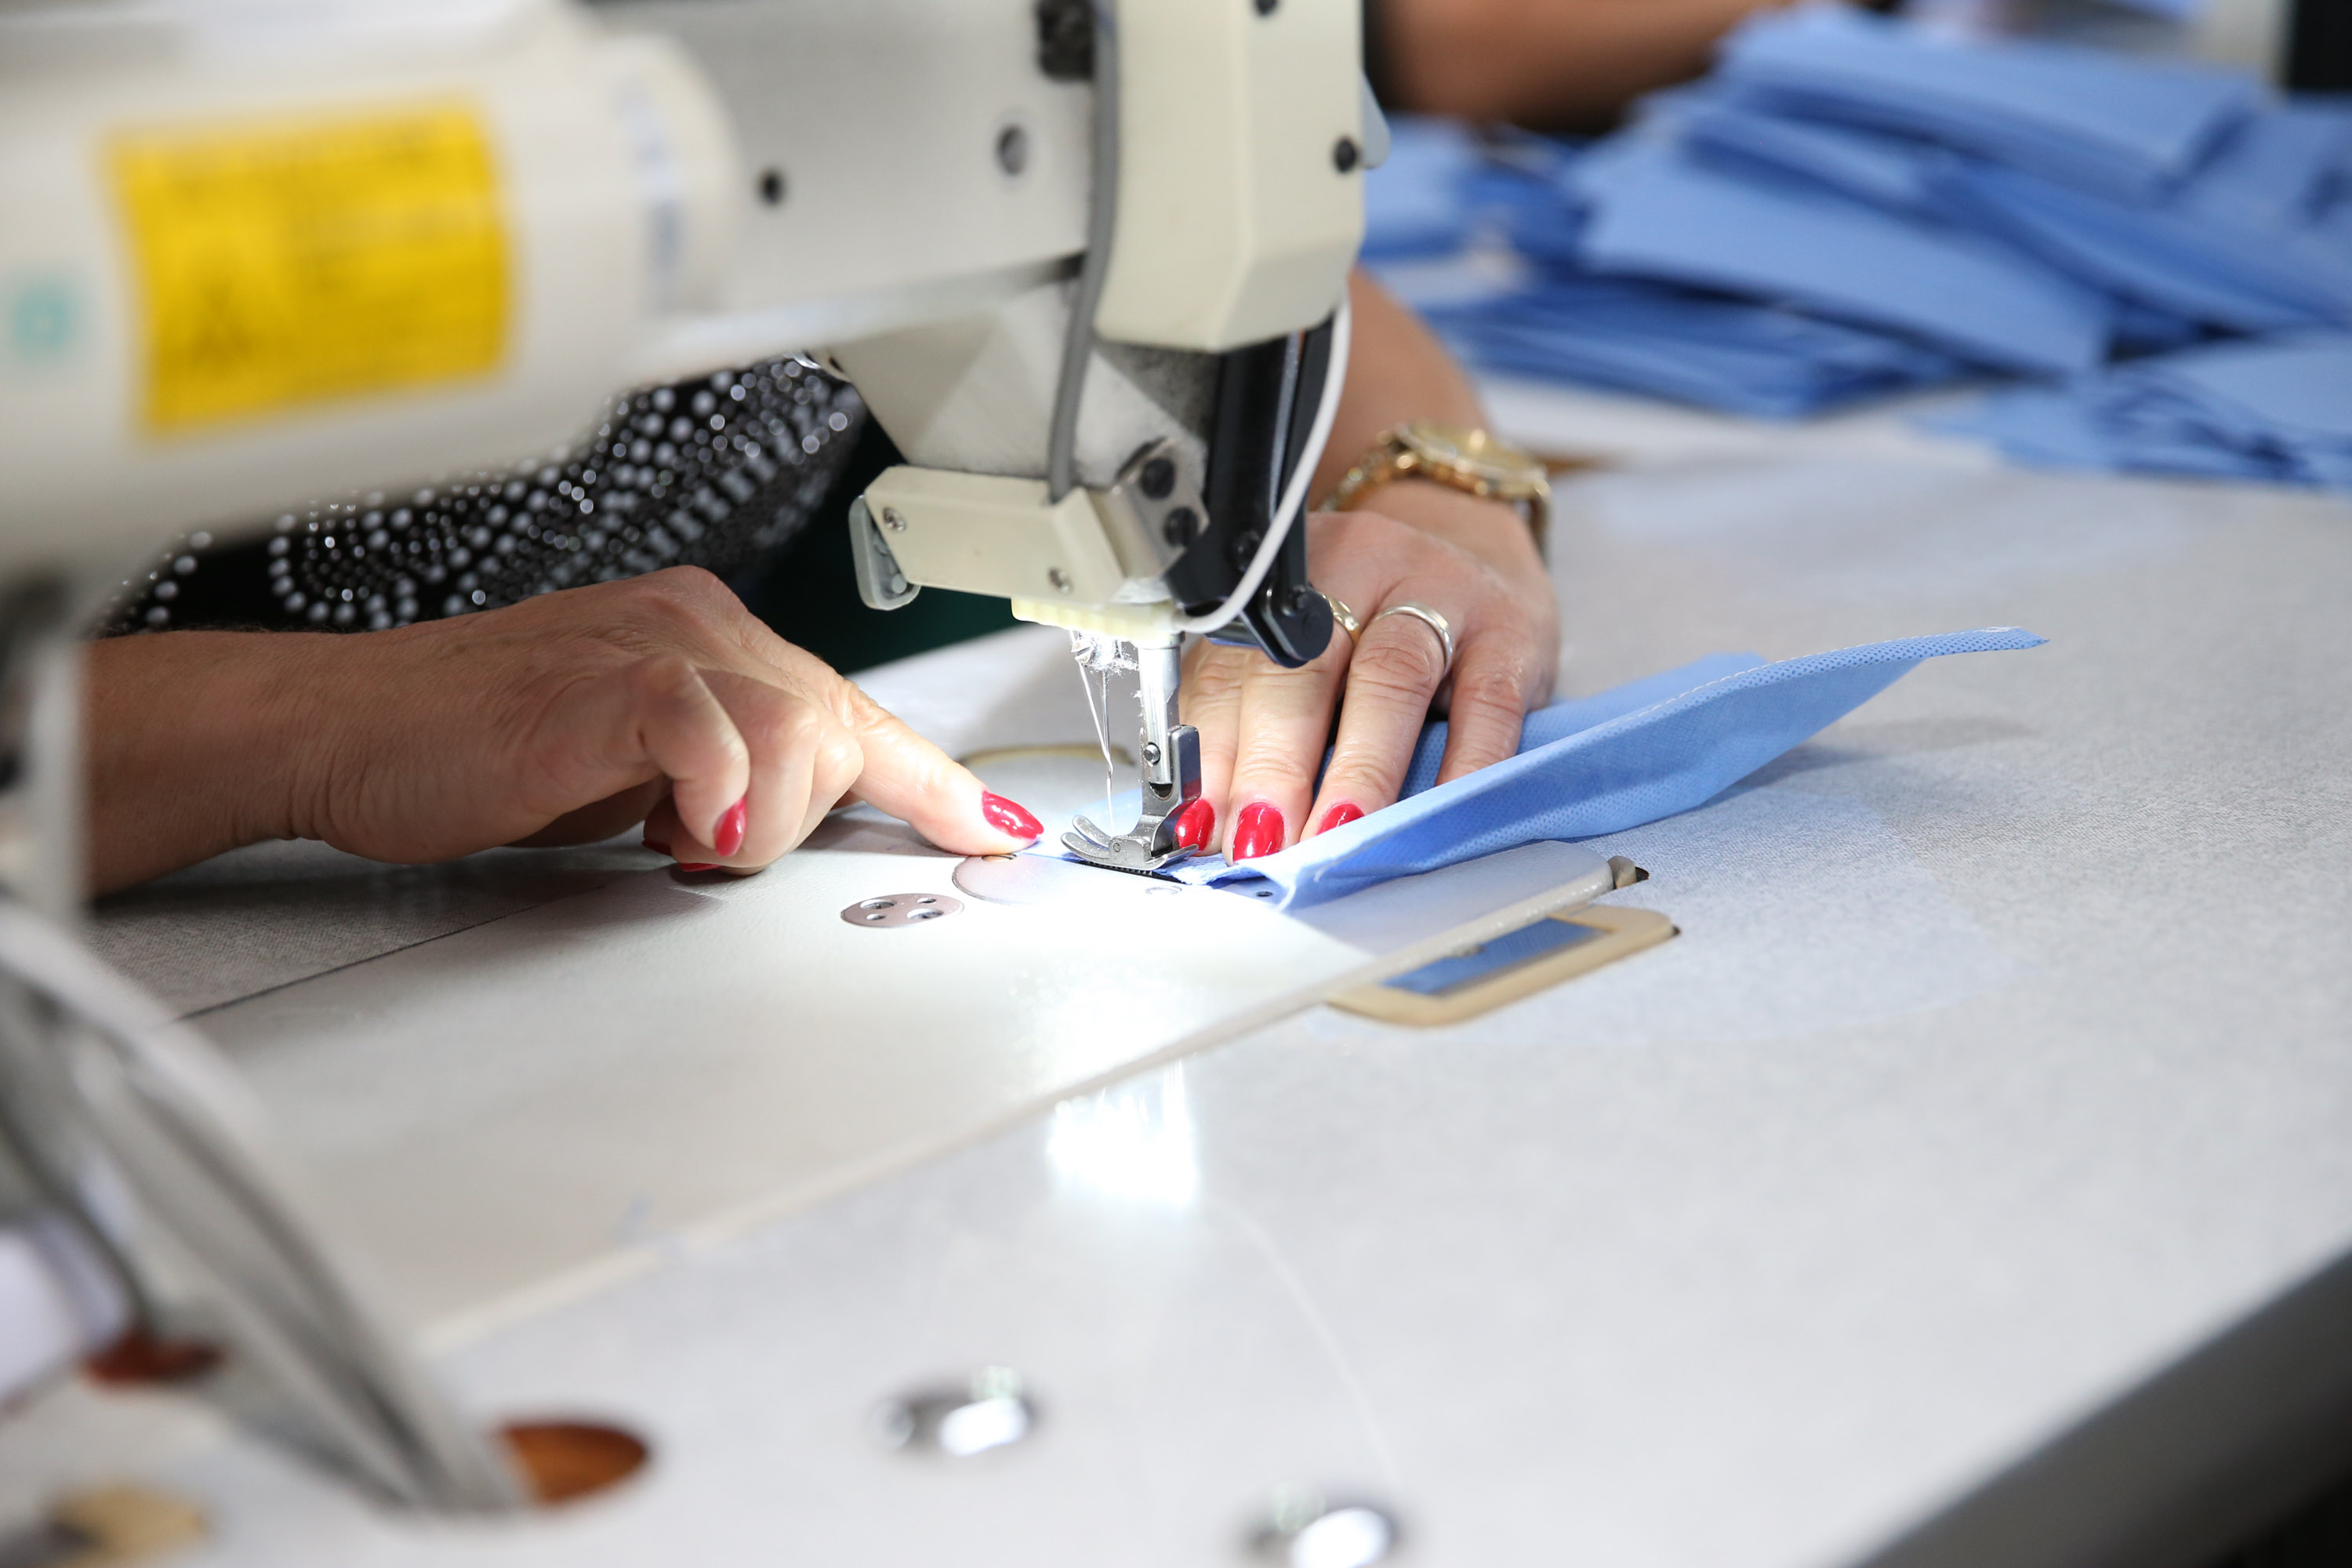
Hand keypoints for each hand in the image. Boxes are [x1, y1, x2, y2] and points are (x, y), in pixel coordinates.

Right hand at [84, 566, 1041, 892]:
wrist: (347, 729)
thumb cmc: (473, 749)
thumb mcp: (630, 769)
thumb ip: (716, 777)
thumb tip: (777, 824)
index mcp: (708, 636)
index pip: (852, 710)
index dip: (932, 778)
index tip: (993, 829)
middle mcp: (695, 624)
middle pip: (842, 722)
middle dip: (814, 816)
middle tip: (720, 851)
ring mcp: (651, 645)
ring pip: (799, 730)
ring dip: (759, 820)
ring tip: (675, 843)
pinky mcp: (602, 684)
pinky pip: (710, 732)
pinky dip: (717, 795)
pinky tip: (682, 831)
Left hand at [1180, 480, 1557, 861]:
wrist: (1483, 565)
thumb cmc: (1376, 627)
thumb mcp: (1304, 656)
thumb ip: (1252, 719)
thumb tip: (1211, 819)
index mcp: (1288, 580)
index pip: (1235, 663)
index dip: (1215, 748)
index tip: (1202, 824)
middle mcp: (1360, 568)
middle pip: (1305, 665)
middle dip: (1275, 762)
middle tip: (1260, 838)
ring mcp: (1441, 594)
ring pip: (1391, 677)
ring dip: (1358, 767)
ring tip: (1334, 832)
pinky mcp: (1510, 634)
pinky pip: (1487, 704)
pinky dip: (1462, 765)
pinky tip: (1434, 812)